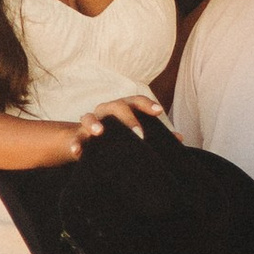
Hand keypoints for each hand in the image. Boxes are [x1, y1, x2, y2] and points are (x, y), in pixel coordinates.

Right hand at [13, 96, 158, 168]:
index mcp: (122, 108)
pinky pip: (74, 138)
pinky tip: (77, 152)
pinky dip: (75, 144)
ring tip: (100, 133)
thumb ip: (155, 135)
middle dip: (128, 118)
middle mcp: (106, 111)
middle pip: (116, 106)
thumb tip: (179, 139)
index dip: (147, 104)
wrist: (87, 143)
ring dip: (94, 123)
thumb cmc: (118, 137)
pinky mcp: (77, 136)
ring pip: (89, 117)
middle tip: (140, 134)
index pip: (136, 100)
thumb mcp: (135, 135)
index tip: (159, 111)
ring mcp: (89, 123)